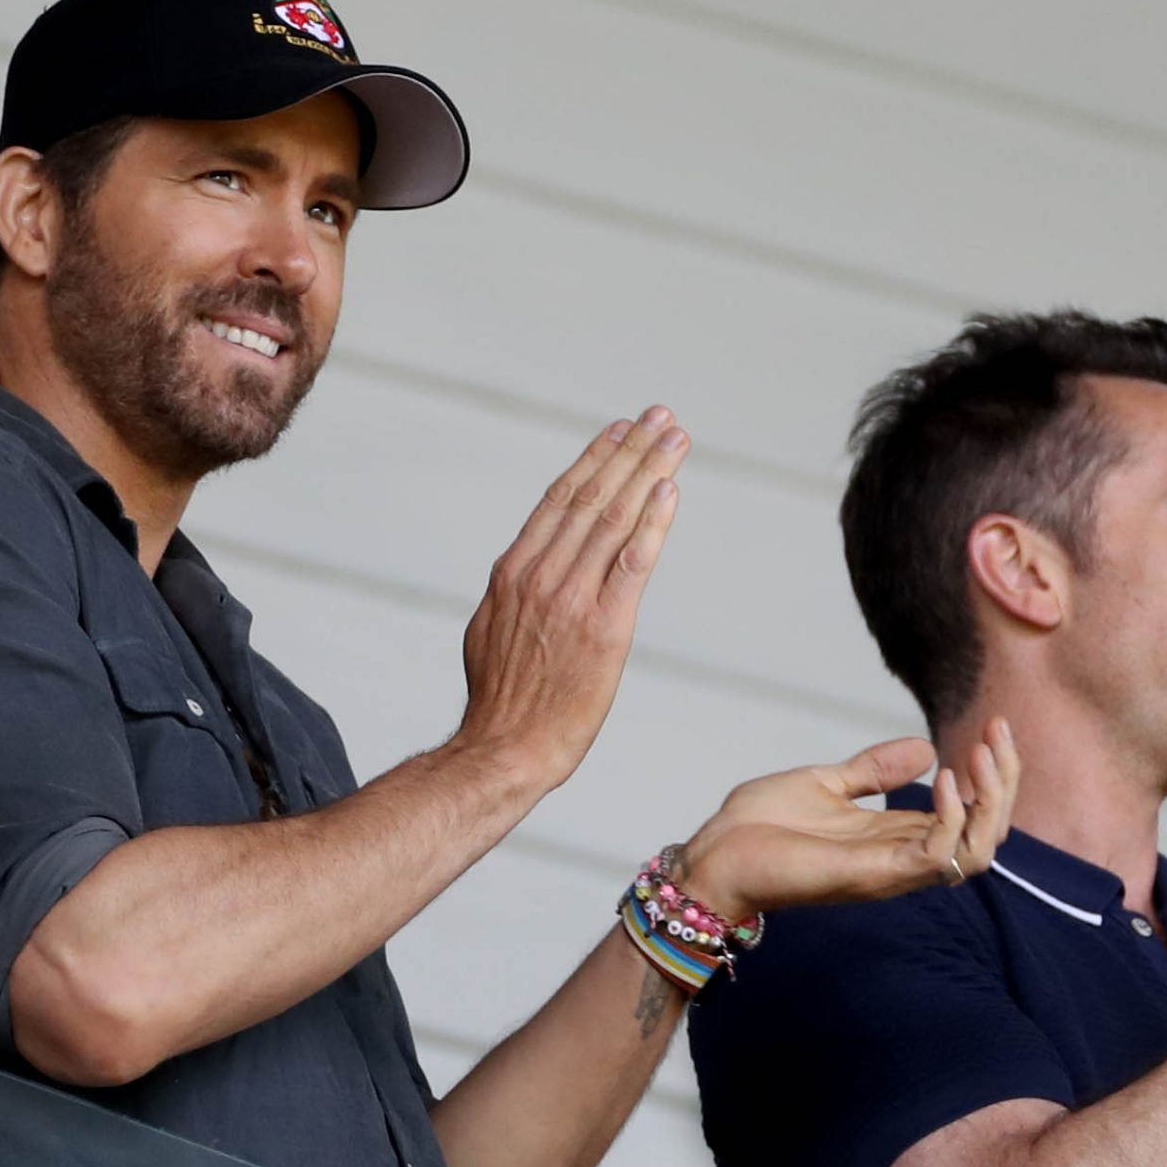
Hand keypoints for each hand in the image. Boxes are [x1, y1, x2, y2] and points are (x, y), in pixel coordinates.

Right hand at [455, 410, 687, 791]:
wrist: (503, 749)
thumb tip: (523, 571)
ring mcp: (572, 599)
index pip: (560, 499)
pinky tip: (670, 491)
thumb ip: (513, 595)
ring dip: (648, 471)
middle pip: (591, 497)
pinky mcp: (604, 627)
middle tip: (661, 418)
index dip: (594, 459)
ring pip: (614, 518)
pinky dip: (653, 523)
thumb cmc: (500, 701)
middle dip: (630, 450)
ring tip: (676, 440)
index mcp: (513, 572)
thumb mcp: (490, 631)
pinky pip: (633, 562)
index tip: (620, 429)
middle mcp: (541, 575)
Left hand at [679, 721, 1020, 918]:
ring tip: (980, 757)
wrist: (715, 855)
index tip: (992, 728)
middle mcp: (904, 857)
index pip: (973, 815)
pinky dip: (953, 819)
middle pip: (988, 834)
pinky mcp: (876, 873)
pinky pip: (938, 856)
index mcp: (897, 835)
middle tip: (998, 734)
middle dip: (1005, 783)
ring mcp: (893, 868)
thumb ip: (873, 770)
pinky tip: (945, 780)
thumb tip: (924, 750)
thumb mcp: (826, 783)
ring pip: (978, 852)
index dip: (993, 774)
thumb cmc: (758, 827)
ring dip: (992, 802)